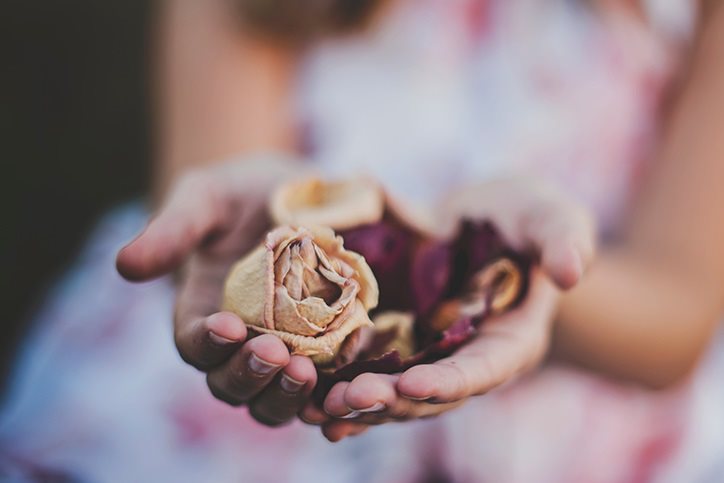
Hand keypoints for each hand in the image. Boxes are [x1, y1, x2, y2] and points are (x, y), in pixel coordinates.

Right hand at [116, 156, 318, 425]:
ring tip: (307, 372)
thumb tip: (125, 264)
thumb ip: (173, 229)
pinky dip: (331, 399)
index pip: (194, 346)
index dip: (206, 344)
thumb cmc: (240, 194)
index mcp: (202, 316)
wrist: (294, 196)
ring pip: (275, 401)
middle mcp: (239, 347)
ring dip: (287, 396)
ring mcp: (283, 356)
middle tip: (275, 353)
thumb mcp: (206, 199)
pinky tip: (348, 387)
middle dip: (249, 376)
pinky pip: (325, 391)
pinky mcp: (324, 355)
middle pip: (233, 386)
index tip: (227, 325)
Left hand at [302, 178, 595, 440]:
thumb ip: (563, 238)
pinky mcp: (400, 346)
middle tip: (349, 398)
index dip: (451, 381)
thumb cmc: (523, 217)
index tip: (413, 383)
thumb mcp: (548, 214)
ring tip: (319, 406)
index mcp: (510, 339)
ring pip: (396, 393)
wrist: (479, 220)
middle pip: (432, 393)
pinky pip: (372, 374)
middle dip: (392, 401)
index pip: (484, 369)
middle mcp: (468, 360)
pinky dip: (343, 389)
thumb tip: (573, 271)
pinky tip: (309, 399)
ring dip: (360, 405)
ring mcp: (431, 356)